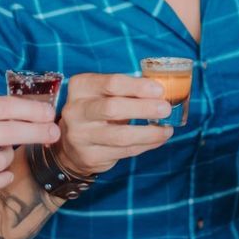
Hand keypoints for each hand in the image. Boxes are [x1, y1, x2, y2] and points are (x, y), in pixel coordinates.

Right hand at [0, 95, 61, 195]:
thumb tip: (30, 111)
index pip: (4, 107)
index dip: (32, 109)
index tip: (49, 112)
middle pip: (8, 134)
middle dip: (37, 132)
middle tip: (53, 132)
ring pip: (2, 161)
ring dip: (9, 157)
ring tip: (3, 152)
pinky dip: (3, 177)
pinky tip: (4, 172)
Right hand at [56, 73, 175, 175]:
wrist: (71, 144)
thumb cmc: (96, 111)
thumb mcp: (103, 94)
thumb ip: (127, 90)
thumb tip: (161, 92)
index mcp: (81, 87)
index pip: (112, 83)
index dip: (138, 86)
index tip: (160, 90)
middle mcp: (75, 110)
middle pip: (113, 108)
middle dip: (144, 108)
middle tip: (165, 109)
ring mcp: (80, 135)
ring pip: (121, 135)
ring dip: (149, 132)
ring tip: (167, 129)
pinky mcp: (90, 156)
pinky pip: (124, 151)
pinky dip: (145, 145)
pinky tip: (157, 139)